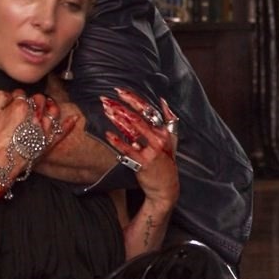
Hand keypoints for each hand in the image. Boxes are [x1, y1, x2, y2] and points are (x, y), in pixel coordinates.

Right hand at [0, 93, 72, 169]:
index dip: (16, 98)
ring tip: (47, 105)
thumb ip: (0, 97)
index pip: (21, 94)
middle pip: (39, 100)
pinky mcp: (48, 142)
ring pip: (53, 111)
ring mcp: (44, 130)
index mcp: (21, 107)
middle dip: (33, 100)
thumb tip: (10, 94)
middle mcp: (36, 117)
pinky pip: (62, 131)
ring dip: (51, 106)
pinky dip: (69, 124)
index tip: (12, 104)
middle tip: (28, 105)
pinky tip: (74, 118)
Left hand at [101, 88, 178, 205]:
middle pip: (137, 118)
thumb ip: (169, 119)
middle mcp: (159, 138)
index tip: (119, 92)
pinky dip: (117, 141)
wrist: (166, 187)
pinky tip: (108, 134)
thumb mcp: (172, 139)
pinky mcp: (143, 162)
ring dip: (117, 120)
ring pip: (132, 131)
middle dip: (120, 107)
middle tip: (106, 100)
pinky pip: (128, 150)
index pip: (148, 110)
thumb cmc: (166, 162)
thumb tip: (163, 101)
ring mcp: (151, 151)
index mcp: (164, 131)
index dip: (133, 99)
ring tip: (105, 112)